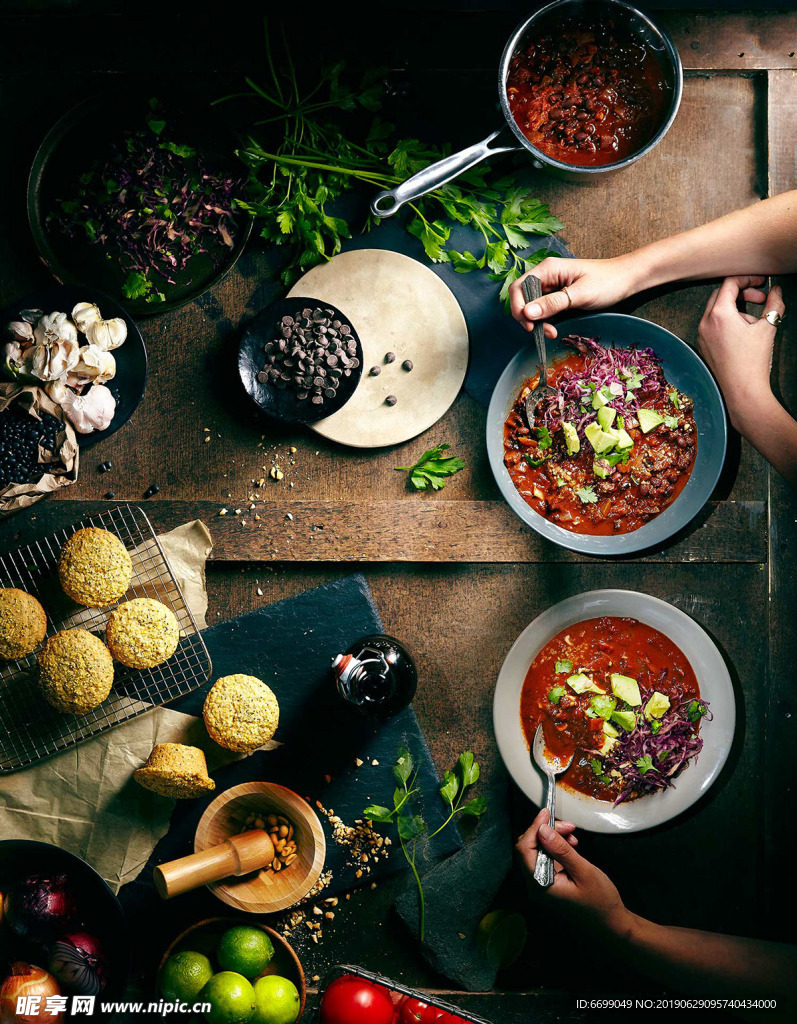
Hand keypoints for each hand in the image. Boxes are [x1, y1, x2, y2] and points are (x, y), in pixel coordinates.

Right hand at [509, 255, 640, 336]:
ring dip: (537, 322)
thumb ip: (553, 303)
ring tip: (551, 333)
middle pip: (522, 298)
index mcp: (548, 269)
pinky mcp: (558, 297)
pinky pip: (543, 311)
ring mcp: (551, 287)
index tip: (529, 325)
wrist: (627, 280)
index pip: (519, 288)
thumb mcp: (580, 294)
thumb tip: (527, 312)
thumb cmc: (607, 282)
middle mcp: (546, 276)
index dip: (518, 307)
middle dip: (527, 318)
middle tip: (542, 332)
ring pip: (532, 307)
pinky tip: (554, 329)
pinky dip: (545, 322)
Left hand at [516, 808, 629, 933]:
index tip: (547, 813)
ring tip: (573, 836)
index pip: (524, 849)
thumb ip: (561, 850)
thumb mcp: (583, 871)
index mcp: (540, 884)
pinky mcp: (549, 882)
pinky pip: (546, 859)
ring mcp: (541, 884)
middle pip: (529, 848)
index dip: (534, 827)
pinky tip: (571, 845)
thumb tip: (542, 829)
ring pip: (538, 851)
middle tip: (568, 826)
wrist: (611, 924)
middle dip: (546, 831)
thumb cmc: (600, 901)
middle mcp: (535, 885)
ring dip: (553, 838)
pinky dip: (556, 848)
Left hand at [697, 276, 783, 426]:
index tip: (762, 282)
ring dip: (736, 308)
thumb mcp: (768, 327)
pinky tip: (743, 334)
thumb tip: (777, 291)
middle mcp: (705, 322)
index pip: (730, 283)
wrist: (742, 391)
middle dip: (742, 292)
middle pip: (721, 294)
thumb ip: (774, 304)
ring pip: (717, 310)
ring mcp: (701, 335)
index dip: (748, 278)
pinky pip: (713, 324)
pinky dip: (727, 321)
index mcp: (719, 314)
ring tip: (754, 322)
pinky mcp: (703, 345)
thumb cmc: (753, 361)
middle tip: (760, 299)